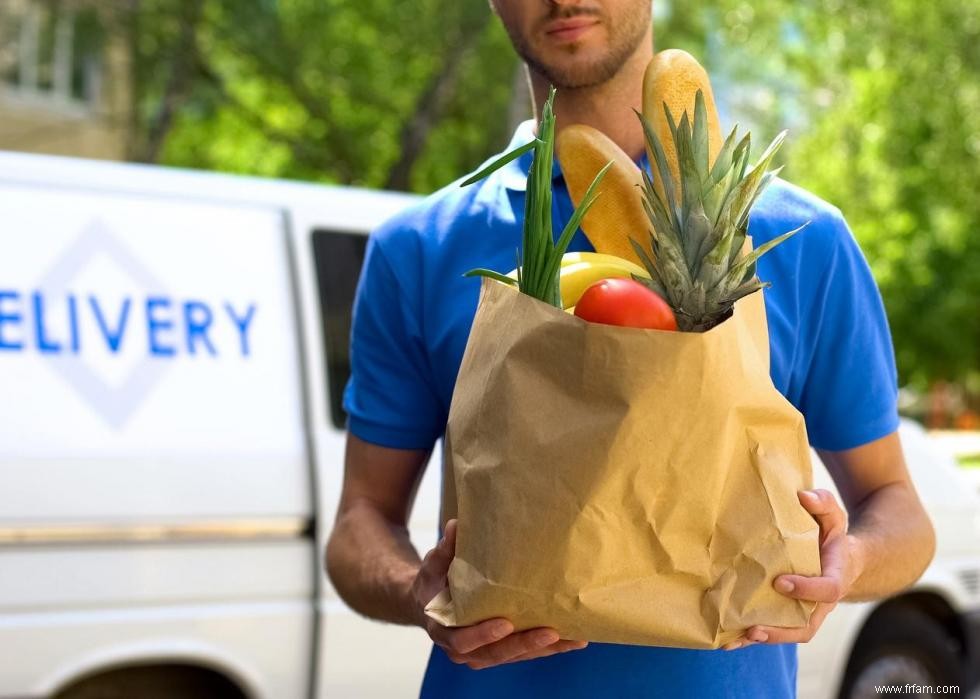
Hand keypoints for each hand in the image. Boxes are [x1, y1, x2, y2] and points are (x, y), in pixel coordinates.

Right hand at [410, 519, 588, 669]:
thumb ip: (444, 550)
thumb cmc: (434, 582)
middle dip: (524, 644)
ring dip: (544, 649)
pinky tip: (574, 639)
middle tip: (551, 632)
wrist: (431, 603)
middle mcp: (463, 649)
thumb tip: (455, 526)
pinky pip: (526, 652)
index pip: (462, 640)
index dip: (483, 634)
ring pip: (515, 656)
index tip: (505, 624)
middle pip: (495, 653)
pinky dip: (550, 648)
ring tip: (573, 638)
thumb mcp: (434, 565)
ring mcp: (484, 652)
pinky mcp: (502, 650)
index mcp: (444, 629)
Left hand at [724, 489, 864, 649]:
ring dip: (763, 638)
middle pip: (806, 625)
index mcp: (835, 577)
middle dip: (780, 630)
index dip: (806, 589)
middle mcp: (821, 602)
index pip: (827, 590)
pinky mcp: (791, 614)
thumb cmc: (832, 536)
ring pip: (789, 633)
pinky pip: (776, 630)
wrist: (840, 560)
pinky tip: (728, 640)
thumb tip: (804, 497)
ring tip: (736, 637)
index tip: (780, 582)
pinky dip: (753, 637)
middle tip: (754, 627)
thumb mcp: (833, 516)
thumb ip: (823, 503)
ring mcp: (806, 611)